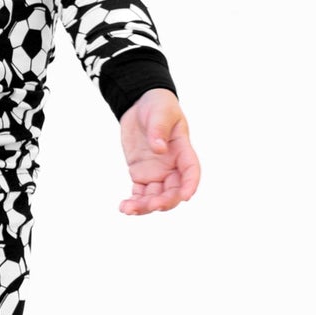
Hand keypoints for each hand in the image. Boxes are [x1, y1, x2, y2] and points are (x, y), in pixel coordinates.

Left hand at [117, 89, 199, 214]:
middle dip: (165, 201)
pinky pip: (139, 193)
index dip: (190, 185)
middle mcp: (172, 166)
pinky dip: (133, 202)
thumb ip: (159, 129)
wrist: (141, 105)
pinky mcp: (141, 174)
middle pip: (173, 190)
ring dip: (145, 206)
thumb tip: (159, 148)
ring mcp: (157, 172)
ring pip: (155, 196)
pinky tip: (124, 207)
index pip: (191, 171)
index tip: (185, 196)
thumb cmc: (158, 106)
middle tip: (152, 205)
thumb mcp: (160, 112)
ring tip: (129, 209)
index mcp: (183, 150)